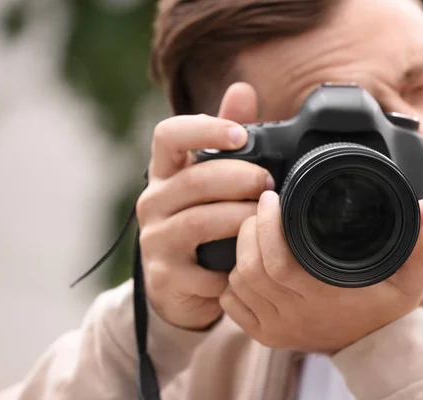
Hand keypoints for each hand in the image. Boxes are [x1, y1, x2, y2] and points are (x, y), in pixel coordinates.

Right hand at [136, 83, 272, 329]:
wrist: (181, 287)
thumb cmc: (202, 223)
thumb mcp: (211, 180)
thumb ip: (227, 137)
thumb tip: (243, 89)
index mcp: (164, 172)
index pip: (168, 136)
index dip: (204, 129)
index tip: (240, 135)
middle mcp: (152, 202)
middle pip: (195, 180)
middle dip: (240, 178)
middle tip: (270, 182)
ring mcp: (155, 240)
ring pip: (200, 221)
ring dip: (241, 217)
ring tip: (266, 217)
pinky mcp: (165, 276)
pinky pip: (205, 269)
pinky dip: (233, 264)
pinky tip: (249, 261)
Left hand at [220, 192, 422, 353]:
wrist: (373, 348)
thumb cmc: (386, 309)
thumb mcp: (411, 278)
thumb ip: (420, 244)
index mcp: (321, 296)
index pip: (277, 260)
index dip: (268, 225)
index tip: (272, 199)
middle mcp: (293, 315)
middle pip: (249, 268)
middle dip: (249, 230)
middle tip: (262, 210)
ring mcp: (275, 328)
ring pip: (237, 283)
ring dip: (241, 252)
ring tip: (256, 231)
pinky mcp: (265, 336)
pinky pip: (231, 304)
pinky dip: (233, 282)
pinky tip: (249, 265)